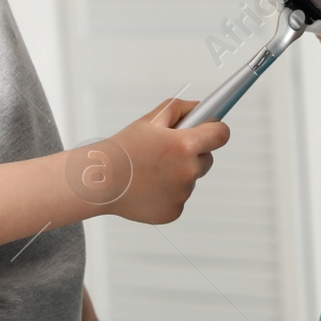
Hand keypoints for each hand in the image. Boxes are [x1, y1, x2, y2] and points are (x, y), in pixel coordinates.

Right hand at [73, 99, 226, 224]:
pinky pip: (179, 198)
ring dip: (179, 174)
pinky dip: (168, 193)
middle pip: (208, 159)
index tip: (213, 130)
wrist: (99, 181)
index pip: (221, 135)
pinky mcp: (174, 212)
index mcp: (184, 146)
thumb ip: (180, 109)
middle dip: (194, 153)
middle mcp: (188, 172)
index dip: (217, 130)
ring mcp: (182, 195)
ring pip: (191, 179)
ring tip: (151, 170)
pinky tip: (149, 187)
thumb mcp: (151, 120)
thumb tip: (202, 109)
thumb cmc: (124, 149)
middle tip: (169, 151)